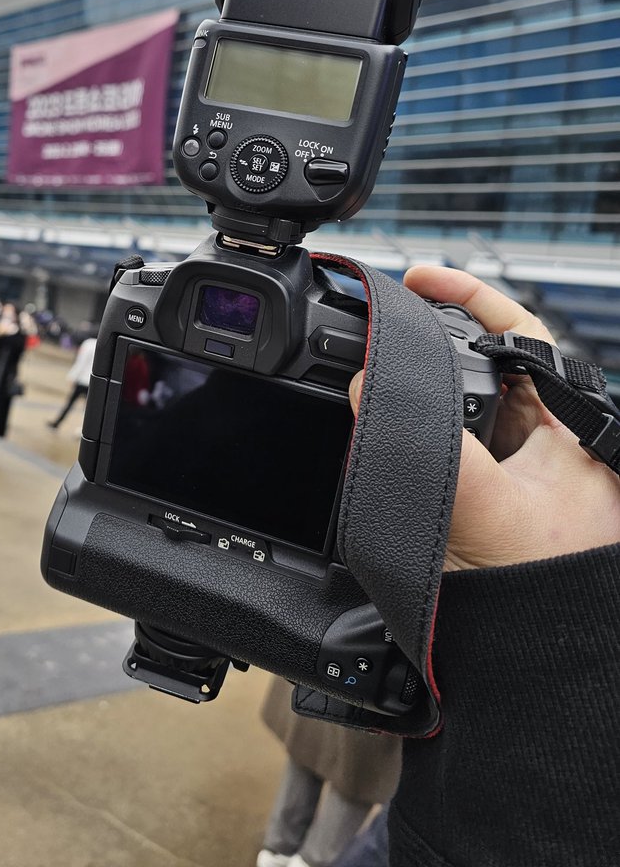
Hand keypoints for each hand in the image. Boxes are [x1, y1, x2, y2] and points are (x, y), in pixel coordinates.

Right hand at [348, 266, 619, 570]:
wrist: (532, 663)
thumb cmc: (542, 594)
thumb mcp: (483, 507)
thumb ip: (428, 444)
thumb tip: (373, 389)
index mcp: (567, 431)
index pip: (523, 335)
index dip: (472, 298)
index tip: (422, 277)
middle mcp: (543, 444)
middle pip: (486, 366)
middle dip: (435, 341)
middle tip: (385, 318)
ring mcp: (512, 473)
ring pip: (461, 408)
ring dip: (421, 389)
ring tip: (376, 370)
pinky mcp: (482, 500)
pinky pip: (443, 447)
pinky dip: (413, 432)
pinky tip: (384, 430)